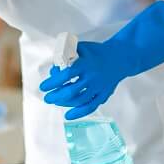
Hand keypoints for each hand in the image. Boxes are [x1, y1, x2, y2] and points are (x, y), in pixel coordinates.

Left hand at [39, 0, 163, 120]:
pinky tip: (68, 116)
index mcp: (85, 64)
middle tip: (47, 97)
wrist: (120, 57)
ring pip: (79, 100)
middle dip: (56, 96)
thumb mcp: (81, 47)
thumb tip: (54, 67)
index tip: (43, 86)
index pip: (66, 74)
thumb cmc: (97, 52)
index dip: (53, 82)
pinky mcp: (104, 94)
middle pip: (71, 90)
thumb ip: (66, 54)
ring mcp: (99, 87)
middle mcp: (92, 77)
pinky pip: (91, 106)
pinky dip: (79, 113)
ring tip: (55, 102)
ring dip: (64, 103)